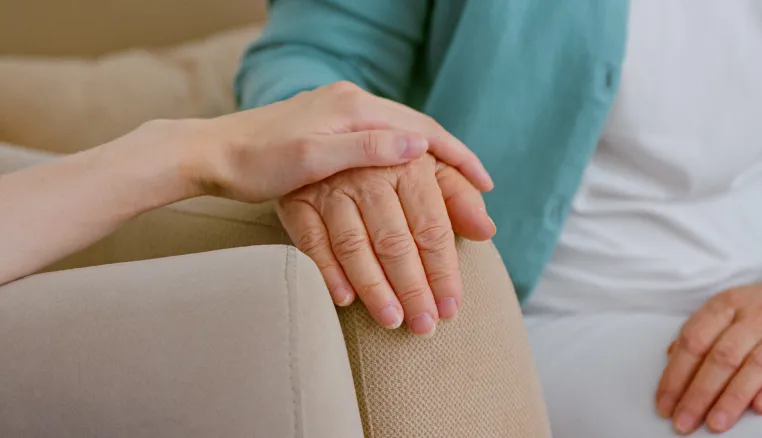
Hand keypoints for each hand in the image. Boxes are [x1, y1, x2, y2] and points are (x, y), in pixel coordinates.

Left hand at [188, 80, 492, 202]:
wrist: (210, 153)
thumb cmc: (256, 162)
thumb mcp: (312, 157)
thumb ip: (366, 148)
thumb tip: (419, 145)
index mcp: (354, 107)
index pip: (421, 128)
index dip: (456, 157)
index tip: (483, 183)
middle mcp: (351, 103)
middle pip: (417, 128)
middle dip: (450, 159)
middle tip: (480, 190)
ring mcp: (339, 113)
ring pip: (400, 134)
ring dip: (429, 160)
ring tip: (454, 187)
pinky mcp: (327, 126)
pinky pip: (381, 139)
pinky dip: (404, 157)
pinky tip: (410, 174)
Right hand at [279, 153, 495, 335]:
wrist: (332, 135)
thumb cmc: (393, 162)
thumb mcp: (431, 169)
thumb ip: (459, 199)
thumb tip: (486, 231)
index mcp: (410, 165)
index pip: (431, 228)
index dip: (443, 272)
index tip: (451, 308)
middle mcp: (369, 174)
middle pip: (395, 241)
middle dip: (412, 289)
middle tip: (423, 326)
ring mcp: (331, 187)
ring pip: (354, 245)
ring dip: (374, 288)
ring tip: (392, 320)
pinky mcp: (298, 200)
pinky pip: (312, 241)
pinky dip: (328, 272)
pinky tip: (345, 300)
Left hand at [656, 266, 761, 434]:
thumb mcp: (731, 306)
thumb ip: (702, 329)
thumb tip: (669, 355)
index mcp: (728, 304)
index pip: (694, 341)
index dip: (675, 375)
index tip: (664, 403)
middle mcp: (757, 316)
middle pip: (722, 357)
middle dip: (698, 393)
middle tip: (684, 421)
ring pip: (756, 366)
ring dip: (732, 398)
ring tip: (715, 423)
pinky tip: (760, 408)